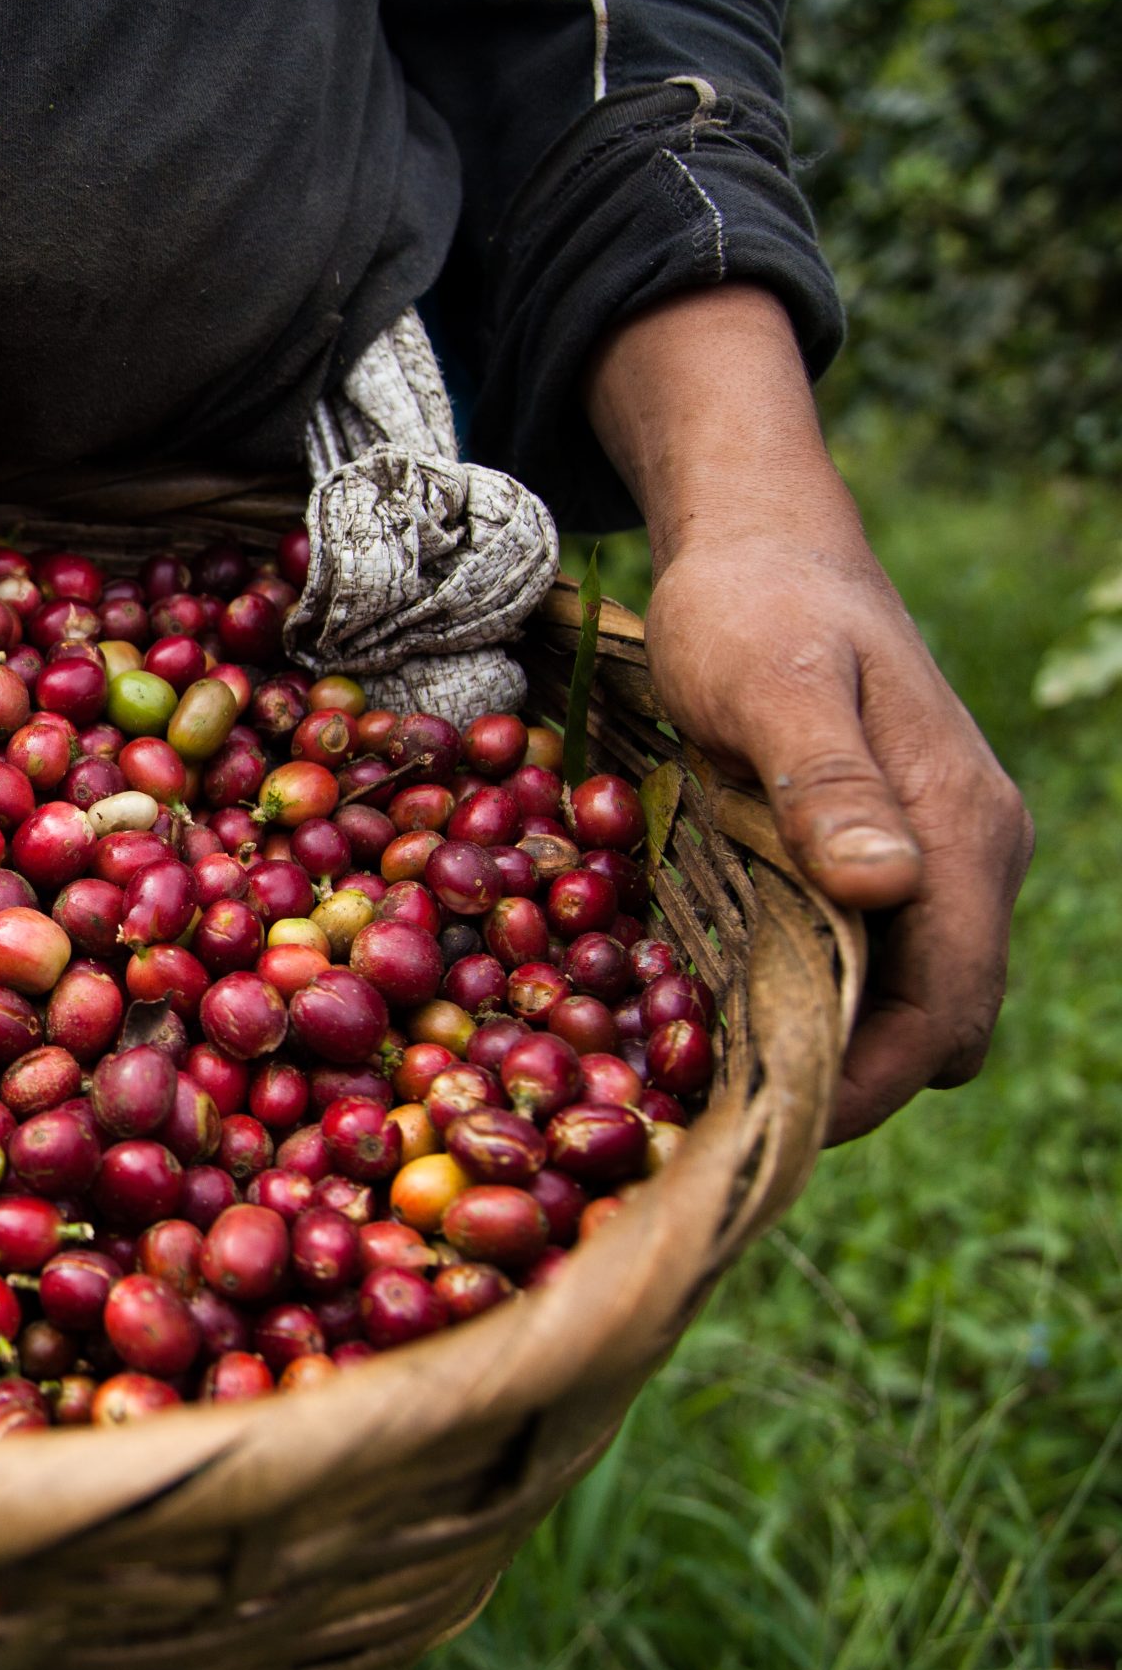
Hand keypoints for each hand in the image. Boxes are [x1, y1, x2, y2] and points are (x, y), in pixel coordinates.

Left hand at [589, 287, 1030, 1142]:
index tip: (768, 1130)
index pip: (947, 1011)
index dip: (868, 1086)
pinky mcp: (879, 848)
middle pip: (932, 1023)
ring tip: (707, 1076)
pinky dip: (805, 992)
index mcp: (958, 835)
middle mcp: (963, 858)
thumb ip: (827, 782)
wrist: (762, 539)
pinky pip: (862, 950)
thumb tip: (887, 885)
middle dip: (841, 1083)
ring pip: (898, 994)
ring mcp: (927, 855)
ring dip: (820, 1043)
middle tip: (717, 1117)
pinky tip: (715, 1003)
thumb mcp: (771, 685)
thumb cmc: (754, 608)